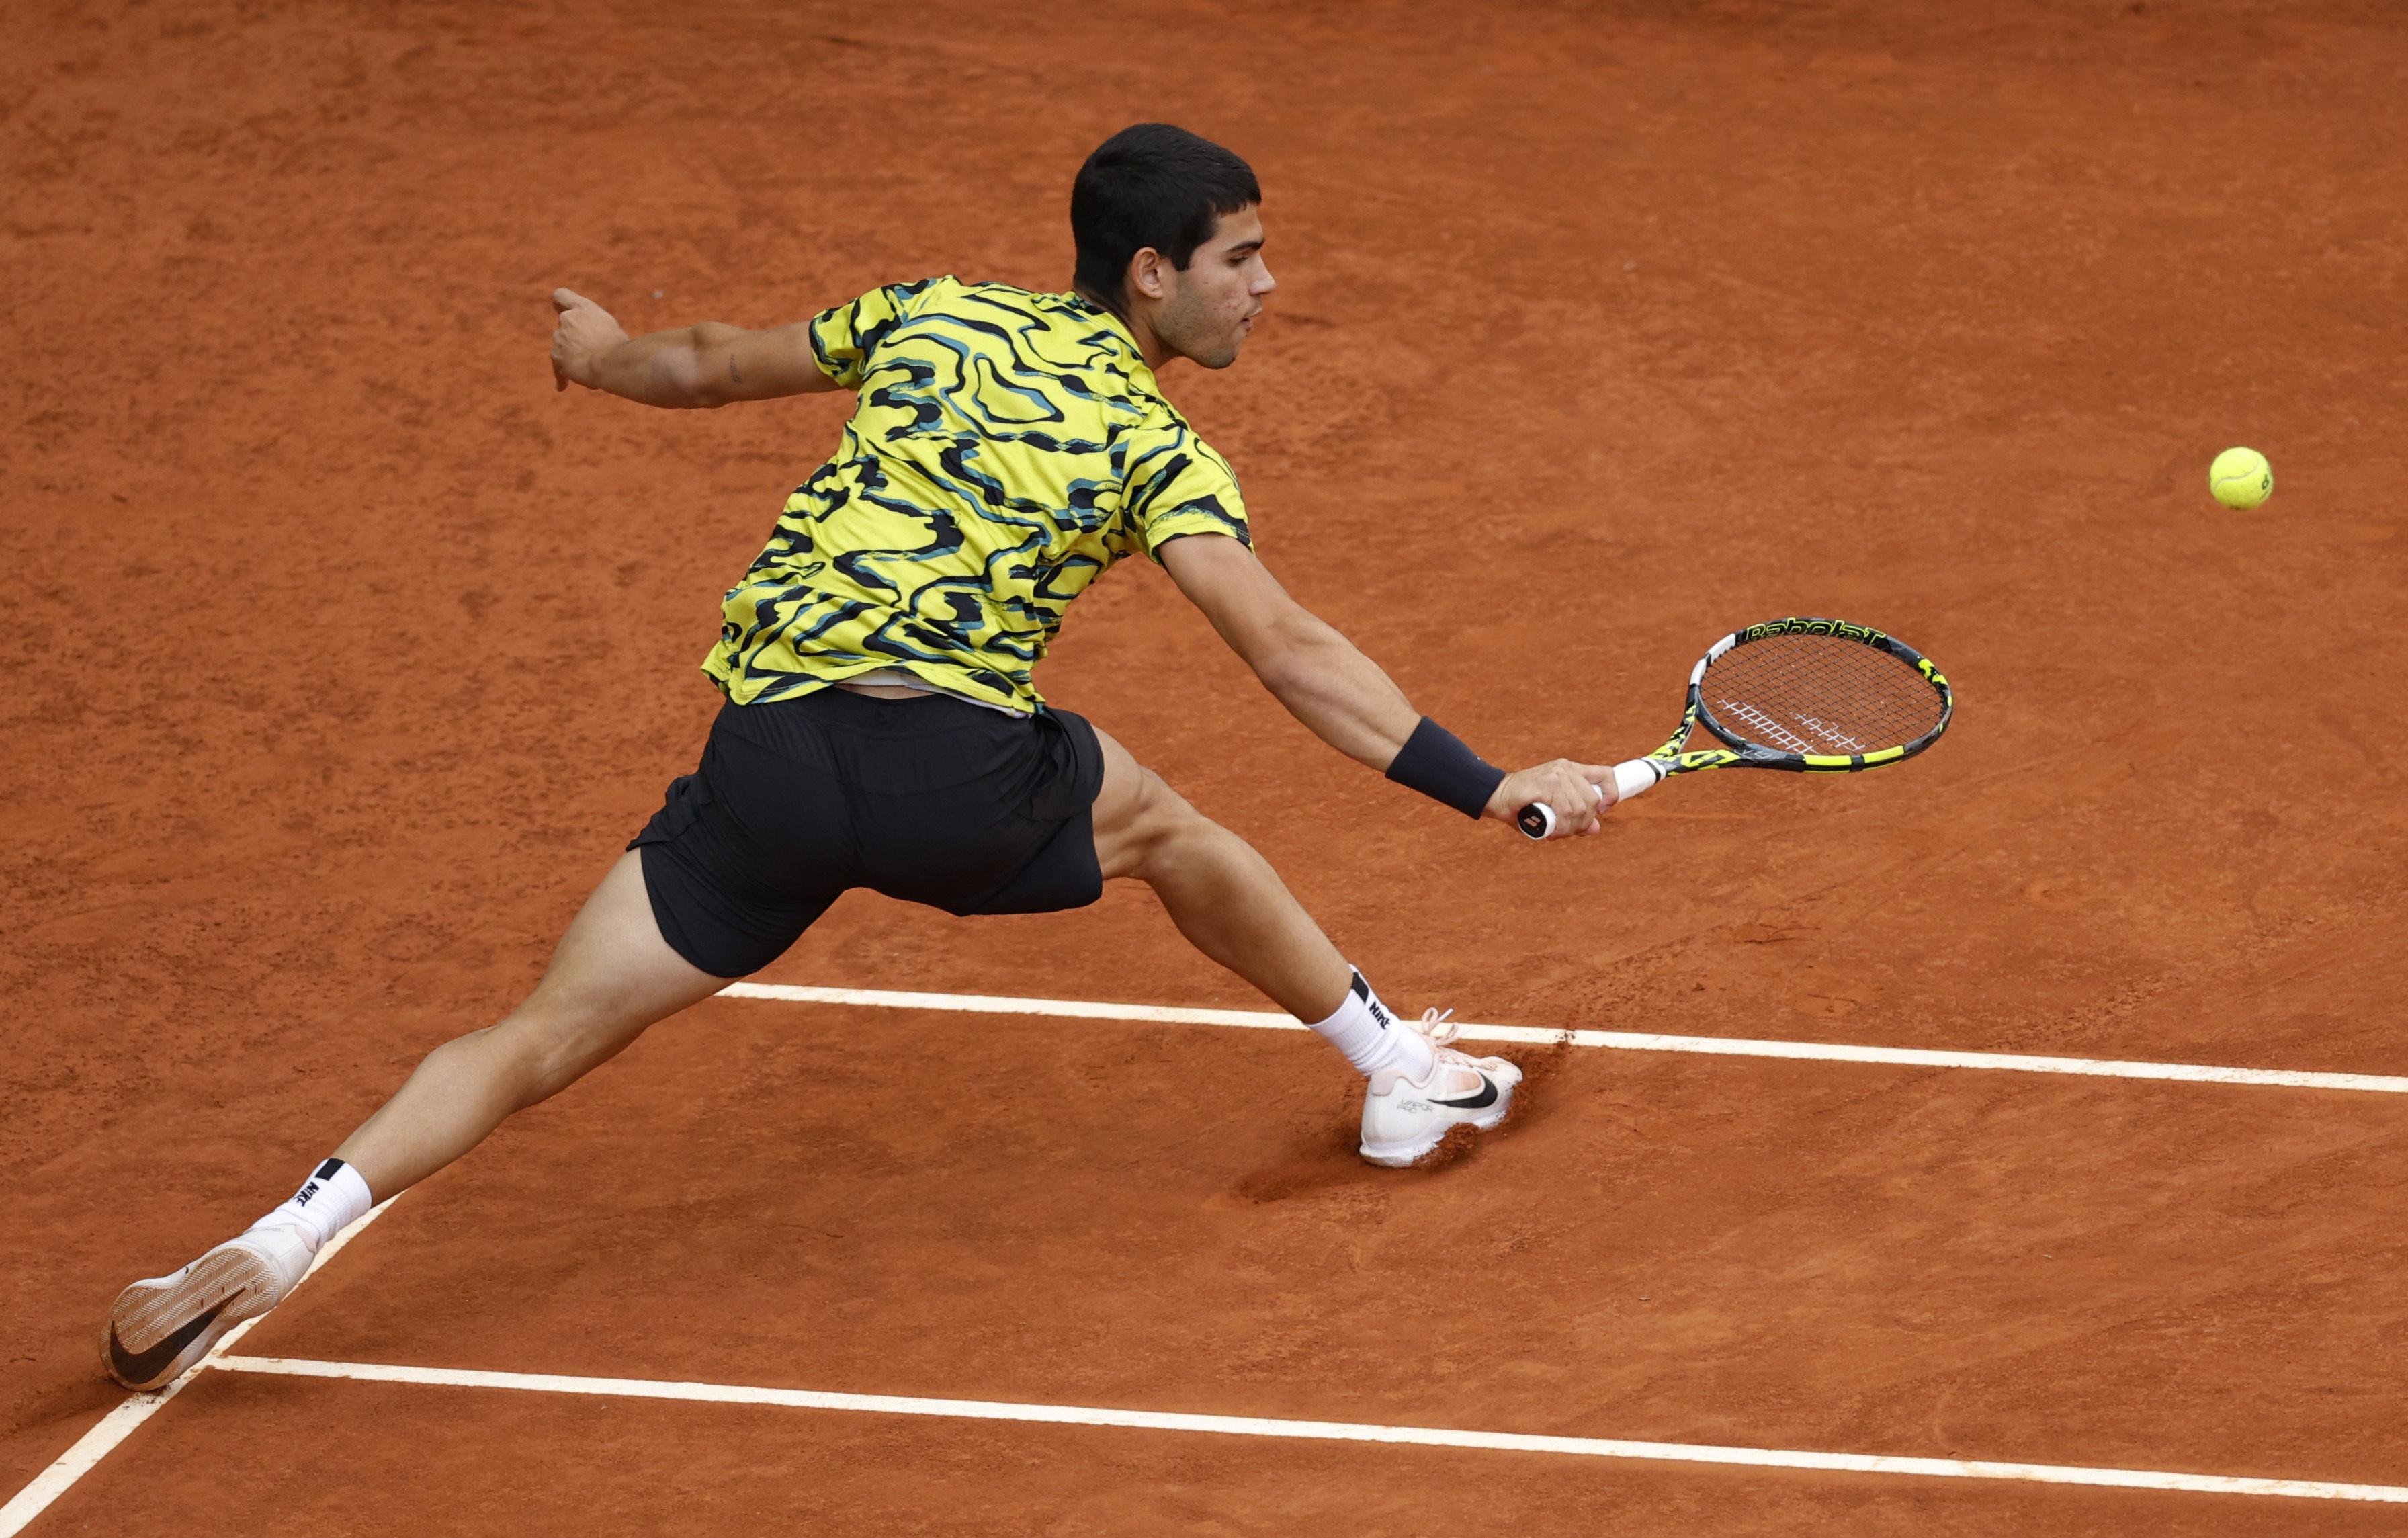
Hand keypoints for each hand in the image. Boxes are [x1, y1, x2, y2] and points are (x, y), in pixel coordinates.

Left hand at [550, 287, 629, 391]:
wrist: (612, 363)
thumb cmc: (620, 347)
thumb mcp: (609, 326)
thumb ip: (593, 325)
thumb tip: (590, 336)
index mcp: (583, 307)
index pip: (560, 296)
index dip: (560, 304)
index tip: (561, 311)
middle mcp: (567, 319)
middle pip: (564, 328)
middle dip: (573, 339)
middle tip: (592, 351)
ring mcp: (559, 338)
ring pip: (562, 348)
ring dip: (571, 356)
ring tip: (589, 369)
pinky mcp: (557, 357)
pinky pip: (557, 368)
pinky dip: (561, 377)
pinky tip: (561, 387)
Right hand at [1485, 758, 1615, 836]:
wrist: (1497, 797)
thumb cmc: (1524, 805)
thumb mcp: (1555, 810)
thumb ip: (1575, 817)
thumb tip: (1595, 829)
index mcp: (1571, 770)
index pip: (1605, 775)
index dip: (1610, 794)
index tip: (1601, 811)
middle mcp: (1566, 769)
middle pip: (1592, 800)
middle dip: (1583, 822)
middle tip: (1567, 832)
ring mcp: (1556, 774)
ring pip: (1579, 808)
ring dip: (1570, 828)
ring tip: (1556, 833)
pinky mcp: (1546, 783)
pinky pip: (1564, 811)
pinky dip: (1561, 827)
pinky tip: (1552, 831)